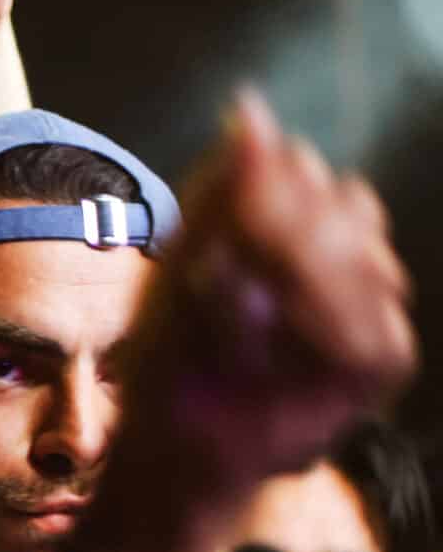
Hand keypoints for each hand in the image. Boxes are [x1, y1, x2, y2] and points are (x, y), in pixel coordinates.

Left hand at [120, 91, 418, 493]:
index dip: (258, 202)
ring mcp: (369, 307)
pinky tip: (278, 350)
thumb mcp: (180, 267)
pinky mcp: (380, 362)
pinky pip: (375, 331)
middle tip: (221, 295)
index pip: (303, 173)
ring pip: (367, 261)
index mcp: (293, 226)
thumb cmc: (170, 358)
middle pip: (344, 205)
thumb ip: (222, 189)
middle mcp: (343, 255)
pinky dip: (320, 338)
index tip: (207, 254)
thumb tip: (248, 106)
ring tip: (240, 334)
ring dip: (292, 294)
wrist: (170, 446)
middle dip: (275, 248)